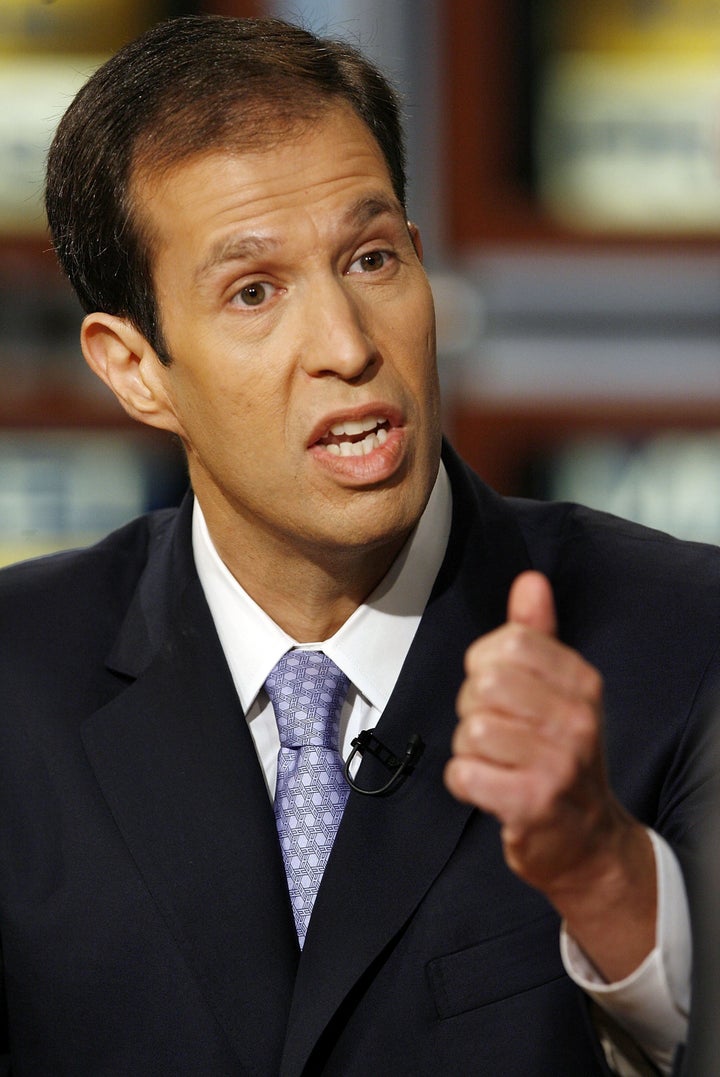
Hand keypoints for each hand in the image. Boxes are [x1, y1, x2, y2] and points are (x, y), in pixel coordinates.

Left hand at [444, 571, 655, 980]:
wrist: (587, 840)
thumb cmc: (561, 754)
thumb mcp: (559, 690)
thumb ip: (538, 634)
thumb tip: (530, 581)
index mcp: (582, 682)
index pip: (509, 642)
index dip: (485, 664)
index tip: (500, 690)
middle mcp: (577, 719)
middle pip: (483, 685)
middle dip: (473, 708)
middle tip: (497, 732)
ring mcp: (558, 763)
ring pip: (470, 730)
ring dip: (469, 749)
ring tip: (496, 762)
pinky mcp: (532, 803)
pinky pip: (464, 773)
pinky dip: (464, 782)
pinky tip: (489, 788)